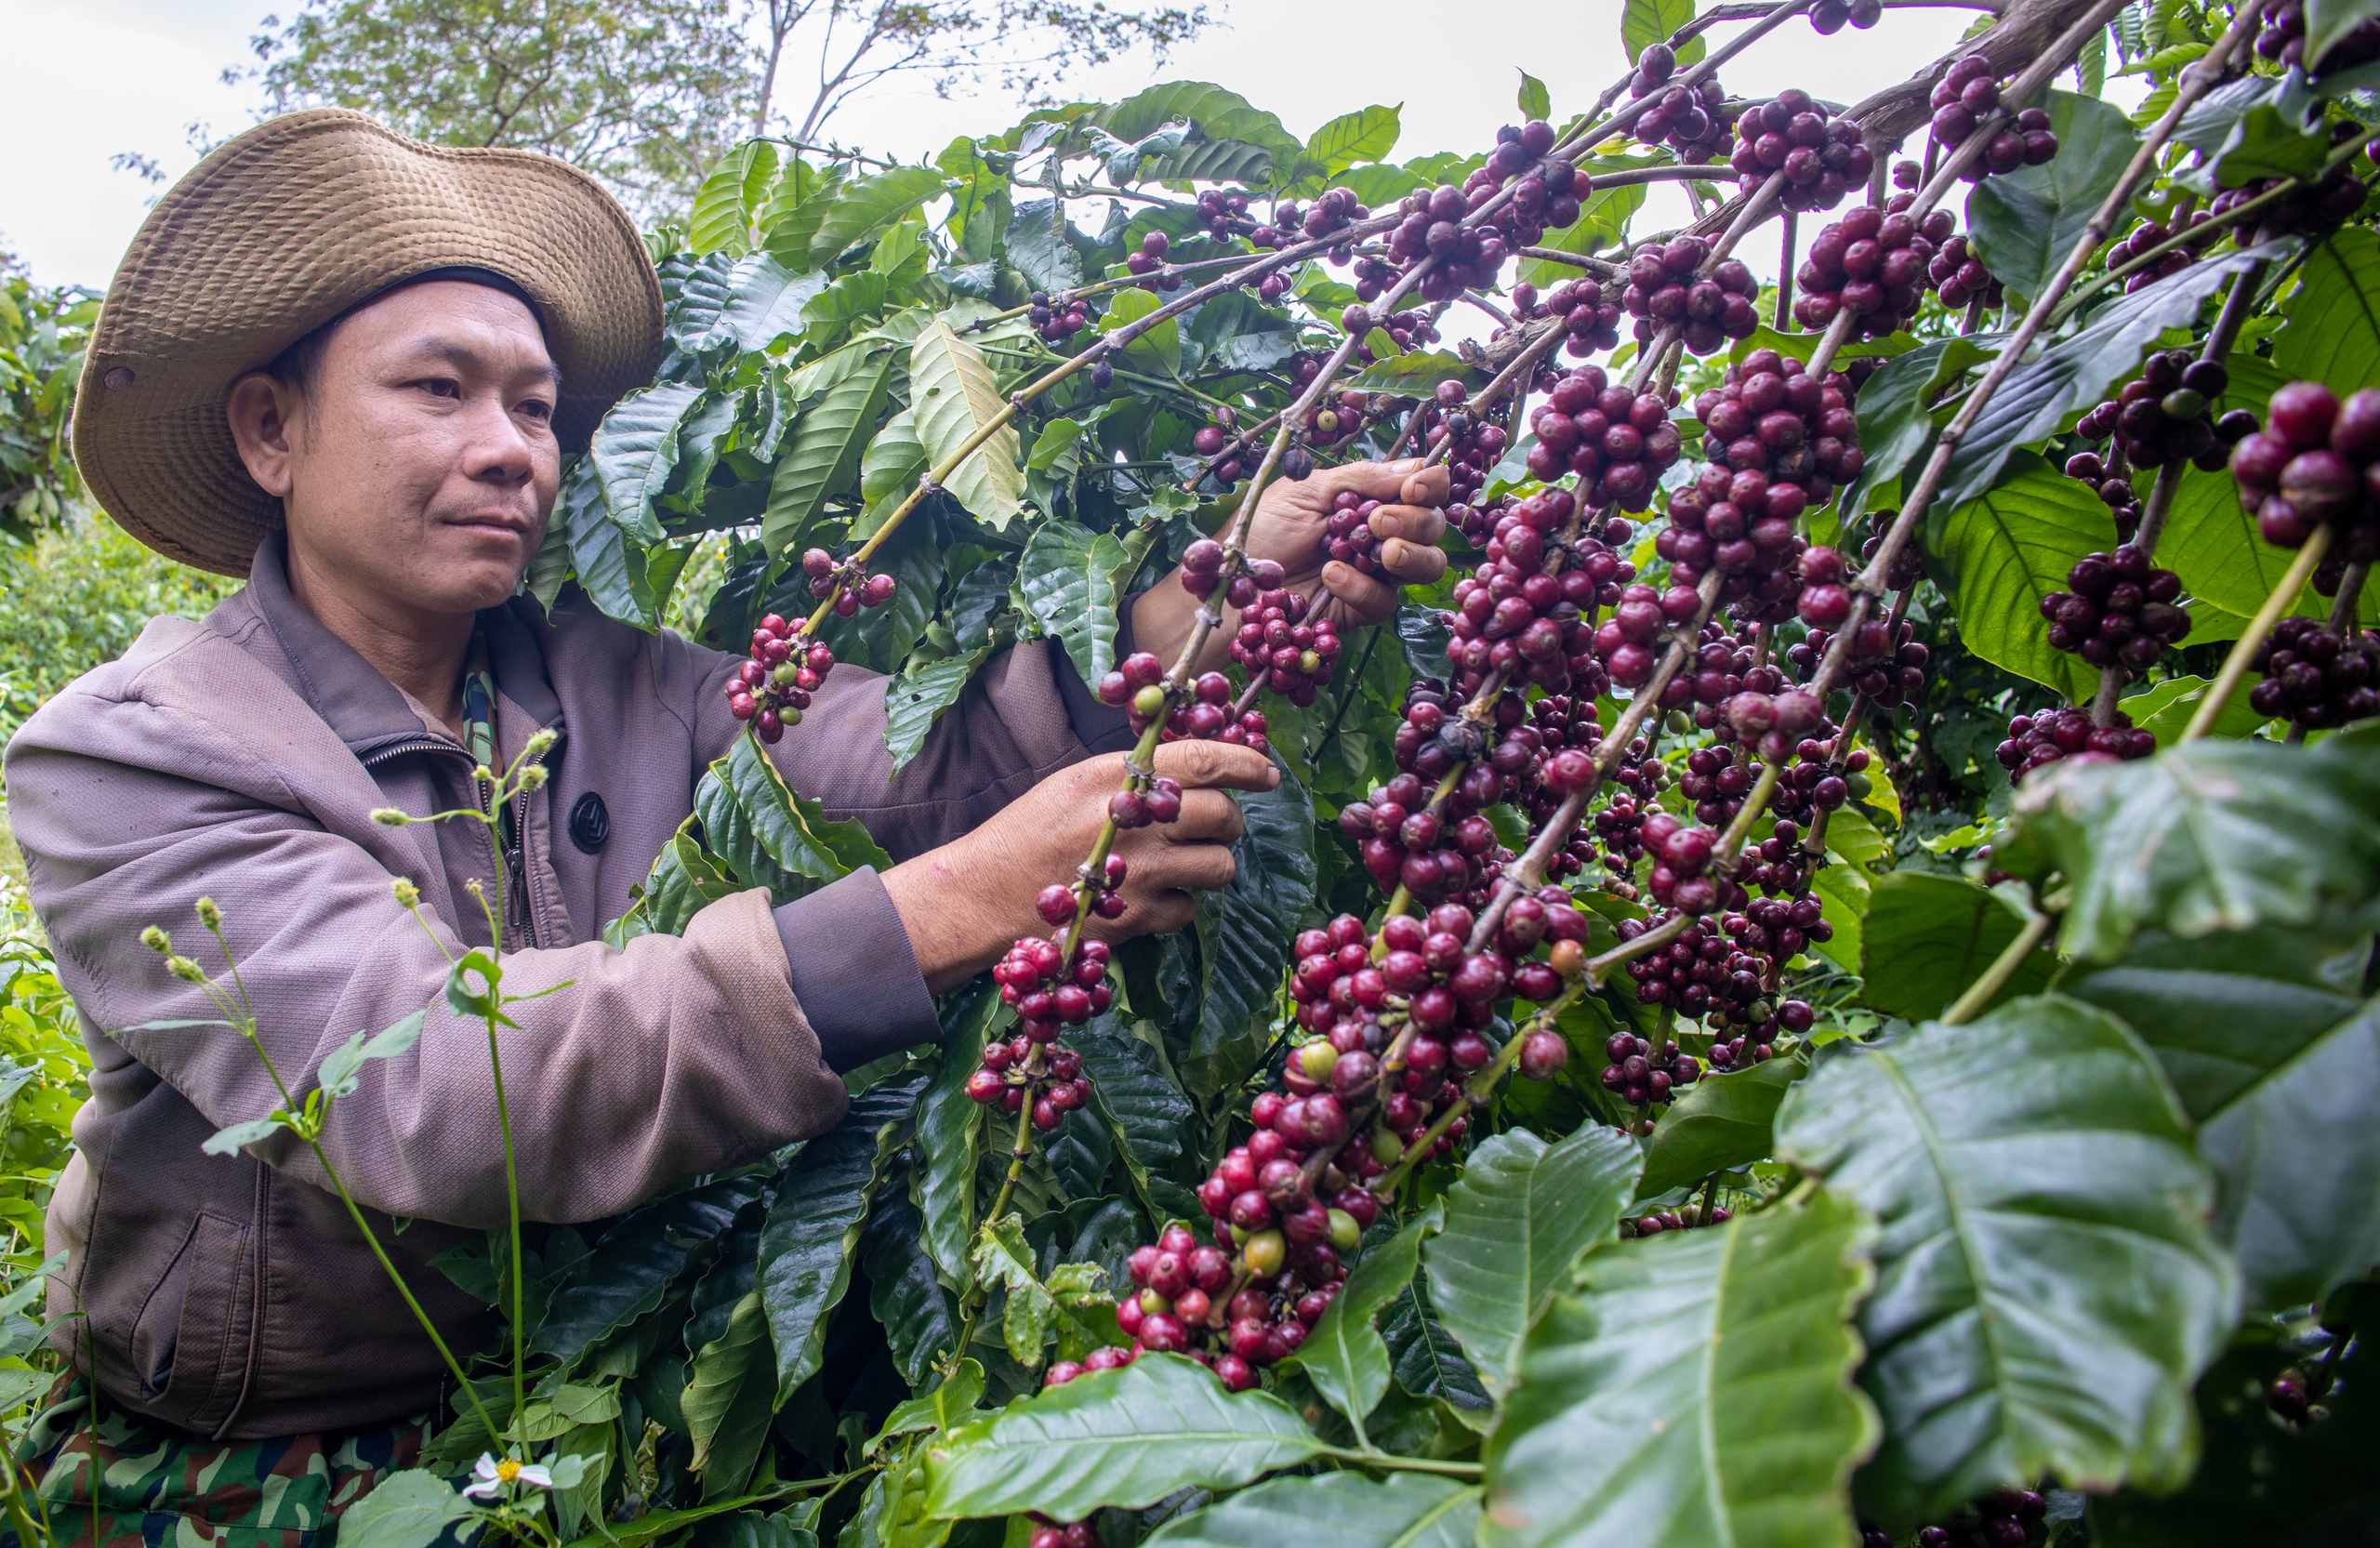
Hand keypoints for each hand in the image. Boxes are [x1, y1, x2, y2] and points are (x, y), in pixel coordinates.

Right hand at [879, 741, 1278, 992]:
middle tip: (1217, 823)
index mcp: (1118, 776)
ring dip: (1212, 863)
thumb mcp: (1076, 782)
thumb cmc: (1028, 833)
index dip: (1250, 764)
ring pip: (1220, 866)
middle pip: (1224, 814)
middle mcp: (1135, 822)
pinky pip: (1189, 909)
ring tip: (1184, 861)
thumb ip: (1133, 774)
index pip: (1208, 761)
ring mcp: (1139, 873)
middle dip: (1231, 820)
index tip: (1267, 772)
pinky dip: (1179, 904)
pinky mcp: (1135, 918)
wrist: (983, 895)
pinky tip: (1149, 895)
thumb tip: (1197, 765)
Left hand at [1130, 459, 1451, 672]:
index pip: (1422, 486)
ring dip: (1410, 554)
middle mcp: (1381, 532)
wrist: (1230, 583)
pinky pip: (1385, 601)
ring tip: (1380, 550)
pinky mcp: (1361, 609)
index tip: (1413, 487)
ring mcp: (1375, 572)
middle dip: (1415, 520)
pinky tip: (1332, 575)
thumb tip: (1415, 469)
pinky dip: (1362, 587)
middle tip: (1378, 521)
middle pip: (1433, 524)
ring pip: (1427, 565)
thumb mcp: (1305, 491)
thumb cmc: (1260, 529)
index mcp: (1370, 496)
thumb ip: (1360, 479)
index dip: (1429, 484)